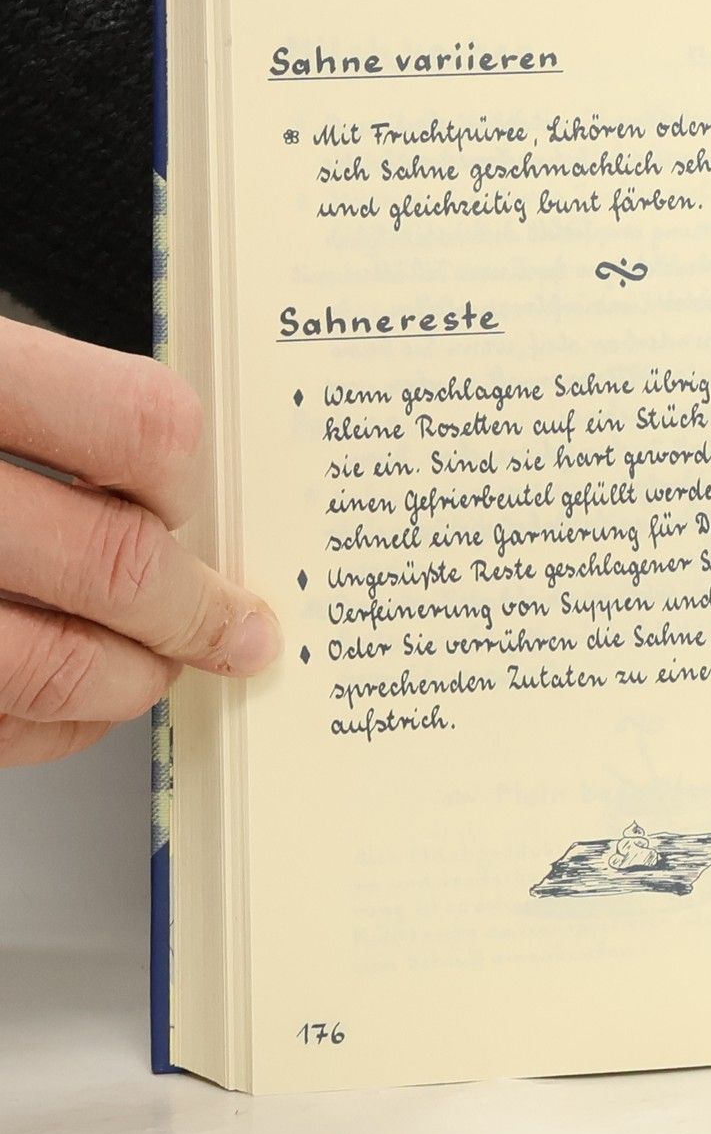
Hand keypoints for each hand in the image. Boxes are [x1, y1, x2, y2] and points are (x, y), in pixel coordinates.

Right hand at [0, 317, 280, 766]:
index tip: (199, 508)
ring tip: (150, 666)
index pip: (142, 427)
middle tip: (240, 630)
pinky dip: (47, 726)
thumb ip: (56, 406)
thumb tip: (177, 465)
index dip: (189, 477)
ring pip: (56, 668)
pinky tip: (63, 701)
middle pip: (116, 563)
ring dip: (130, 681)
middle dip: (196, 611)